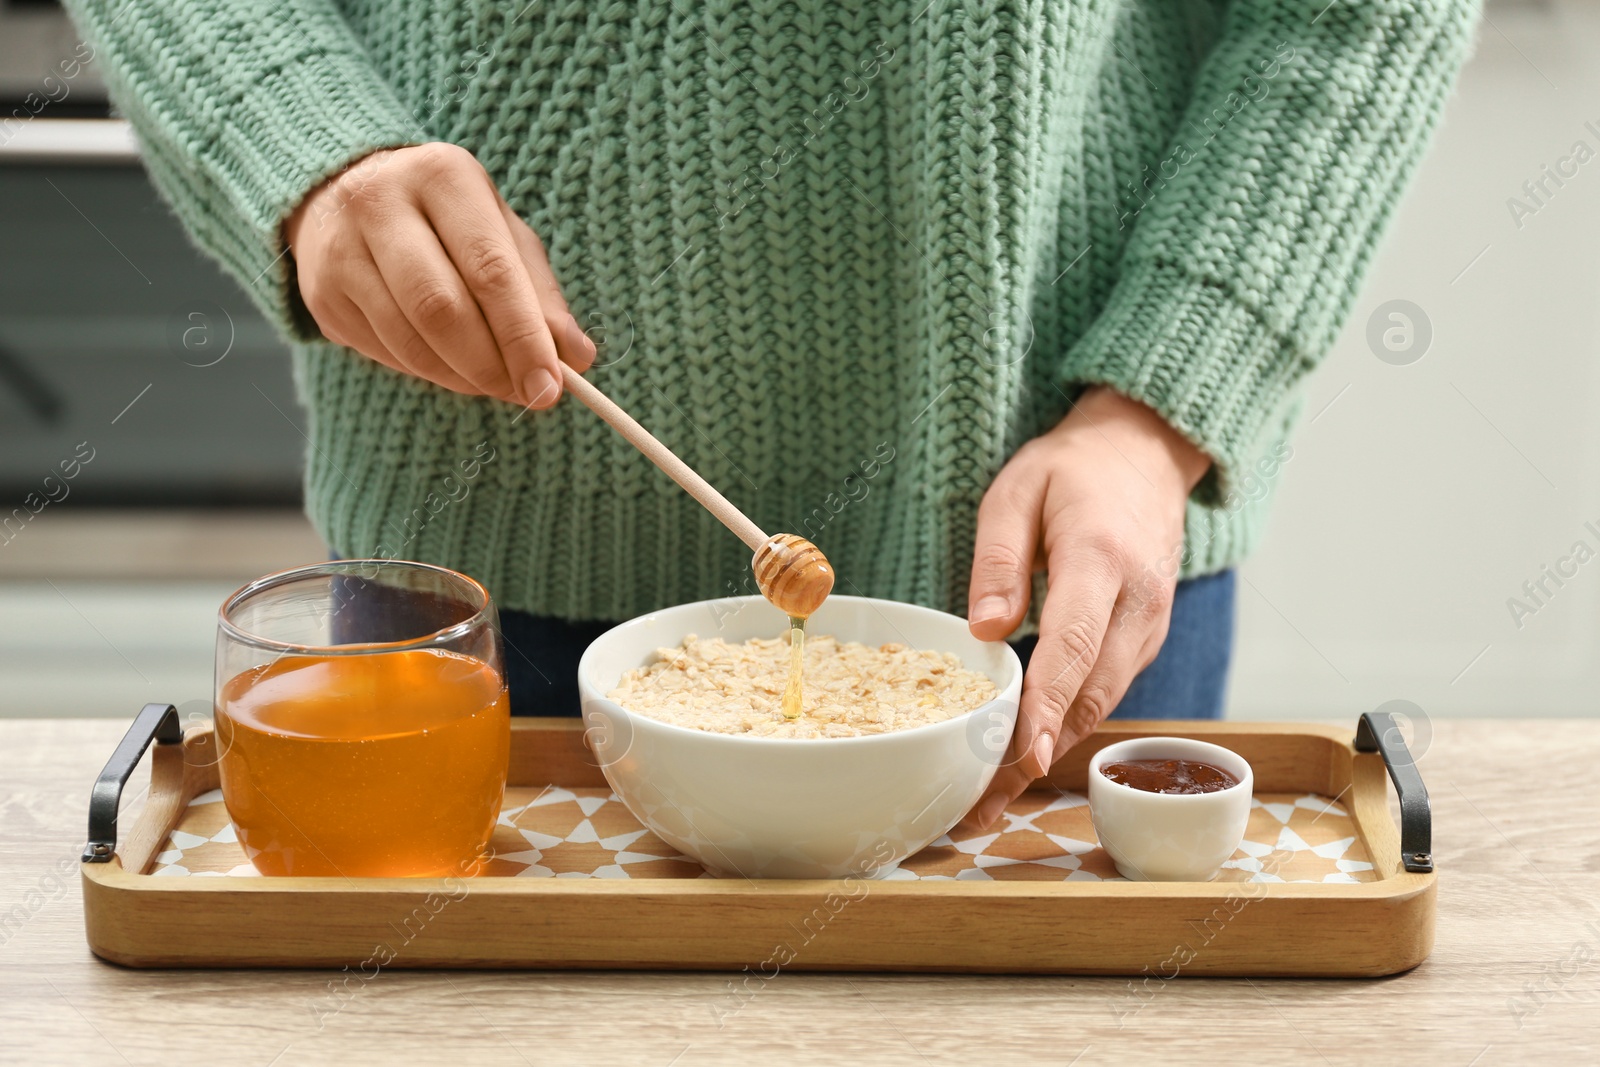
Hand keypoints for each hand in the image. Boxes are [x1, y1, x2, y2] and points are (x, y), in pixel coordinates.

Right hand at [285, 142, 593, 409]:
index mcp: (443, 176)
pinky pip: (386, 354)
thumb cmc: (446, 219)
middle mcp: (382, 204)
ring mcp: (342, 251)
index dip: (523, 337)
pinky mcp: (322, 295)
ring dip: (463, 378)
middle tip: (527, 395)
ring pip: (410, 341)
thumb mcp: (501, 234)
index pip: (489, 270)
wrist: (342, 193)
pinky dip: (430, 373)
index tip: (553, 386)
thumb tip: (579, 357)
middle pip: (441, 309)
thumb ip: (542, 295)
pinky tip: (449, 364)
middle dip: (492, 366)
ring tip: (494, 381)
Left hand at [960, 386, 1210, 829]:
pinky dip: (1067, 728)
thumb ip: (1000, 557)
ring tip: (989, 799)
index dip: (1046, 705)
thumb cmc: (1072, 471)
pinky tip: (1024, 756)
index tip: (1022, 756)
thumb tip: (985, 628)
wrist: (1147, 455)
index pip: (1073, 643)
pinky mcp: (1145, 640)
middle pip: (1090, 691)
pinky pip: (1105, 691)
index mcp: (1102, 557)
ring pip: (1100, 703)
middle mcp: (1138, 601)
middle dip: (1036, 753)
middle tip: (979, 804)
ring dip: (1049, 752)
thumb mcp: (1018, 489)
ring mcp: (1149, 626)